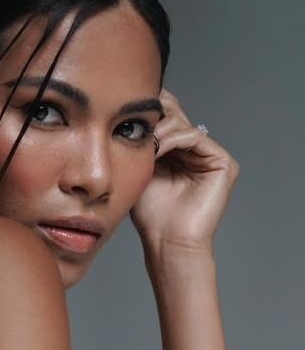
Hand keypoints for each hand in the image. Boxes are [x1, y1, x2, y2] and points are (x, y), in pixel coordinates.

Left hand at [129, 88, 239, 252]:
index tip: (125, 107)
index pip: (165, 119)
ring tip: (144, 144)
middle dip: (153, 115)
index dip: (148, 109)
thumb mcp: (139, 171)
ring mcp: (211, 156)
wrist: (167, 241)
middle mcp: (196, 151)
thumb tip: (127, 115)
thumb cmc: (151, 215)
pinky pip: (195, 137)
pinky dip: (172, 140)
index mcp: (177, 152)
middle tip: (134, 119)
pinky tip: (156, 150)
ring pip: (183, 124)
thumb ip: (140, 144)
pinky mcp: (223, 163)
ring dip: (159, 131)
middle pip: (176, 115)